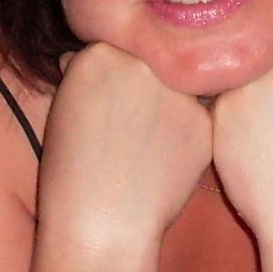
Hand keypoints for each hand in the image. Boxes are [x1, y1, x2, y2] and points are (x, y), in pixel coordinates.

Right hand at [38, 42, 213, 254]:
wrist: (101, 223)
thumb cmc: (73, 171)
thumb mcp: (69, 105)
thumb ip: (97, 71)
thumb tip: (118, 56)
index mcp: (99, 53)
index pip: (117, 47)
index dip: (113, 78)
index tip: (106, 104)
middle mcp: (142, 64)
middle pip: (151, 64)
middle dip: (145, 87)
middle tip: (127, 127)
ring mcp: (177, 92)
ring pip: (178, 89)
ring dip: (167, 107)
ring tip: (142, 147)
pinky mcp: (203, 122)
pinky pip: (196, 118)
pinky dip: (184, 135)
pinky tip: (162, 162)